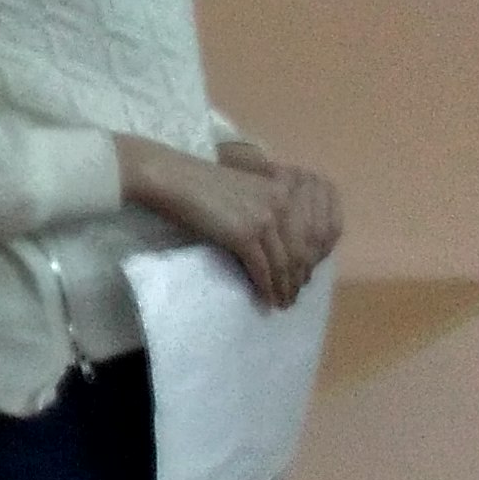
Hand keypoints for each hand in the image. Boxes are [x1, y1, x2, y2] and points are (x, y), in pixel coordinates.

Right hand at [120, 136, 329, 307]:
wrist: (171, 177)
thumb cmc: (199, 183)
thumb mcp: (243, 191)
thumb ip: (264, 209)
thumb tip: (277, 243)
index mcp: (283, 191)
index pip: (307, 235)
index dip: (306, 262)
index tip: (299, 278)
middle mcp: (280, 204)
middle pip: (300, 252)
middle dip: (297, 279)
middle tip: (291, 297)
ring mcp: (264, 219)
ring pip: (283, 264)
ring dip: (283, 288)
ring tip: (280, 302)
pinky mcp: (244, 235)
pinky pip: (262, 269)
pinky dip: (265, 287)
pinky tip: (265, 297)